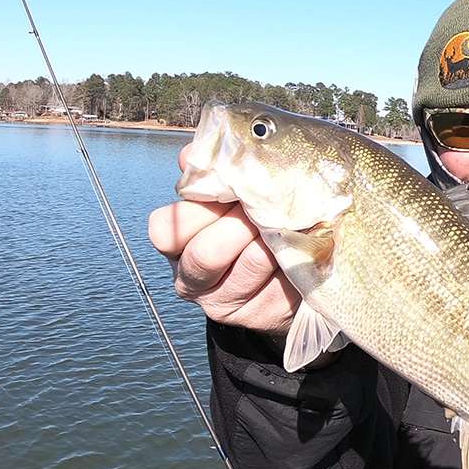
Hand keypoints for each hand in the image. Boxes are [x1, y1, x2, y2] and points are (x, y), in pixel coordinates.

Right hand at [148, 143, 299, 333]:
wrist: (283, 269)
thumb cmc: (248, 221)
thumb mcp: (226, 196)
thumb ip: (210, 172)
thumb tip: (192, 153)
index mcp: (176, 245)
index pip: (165, 230)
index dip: (197, 207)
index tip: (227, 189)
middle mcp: (191, 280)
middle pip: (205, 253)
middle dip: (240, 223)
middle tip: (264, 204)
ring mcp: (224, 303)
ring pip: (249, 265)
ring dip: (274, 235)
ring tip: (290, 217)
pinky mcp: (260, 314)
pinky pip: (281, 282)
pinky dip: (296, 254)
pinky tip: (304, 240)